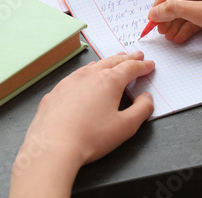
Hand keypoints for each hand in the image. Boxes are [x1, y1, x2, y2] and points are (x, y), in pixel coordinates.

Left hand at [10, 51, 154, 196]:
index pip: (130, 68)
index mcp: (109, 81)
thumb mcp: (126, 126)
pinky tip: (86, 77)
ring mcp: (70, 81)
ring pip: (93, 66)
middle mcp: (89, 75)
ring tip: (114, 61)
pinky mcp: (56, 91)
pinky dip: (87, 72)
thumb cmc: (90, 137)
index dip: (142, 66)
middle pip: (112, 61)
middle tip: (136, 55)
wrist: (52, 147)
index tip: (149, 65)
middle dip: (127, 58)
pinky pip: (76, 76)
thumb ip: (142, 109)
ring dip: (107, 62)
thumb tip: (147, 98)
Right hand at [148, 0, 201, 61]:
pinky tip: (179, 38)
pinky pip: (198, 17)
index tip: (154, 12)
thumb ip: (176, 10)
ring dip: (176, 22)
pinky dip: (188, 27)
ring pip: (189, 8)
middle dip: (169, 11)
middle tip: (158, 28)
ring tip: (168, 37)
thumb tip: (154, 12)